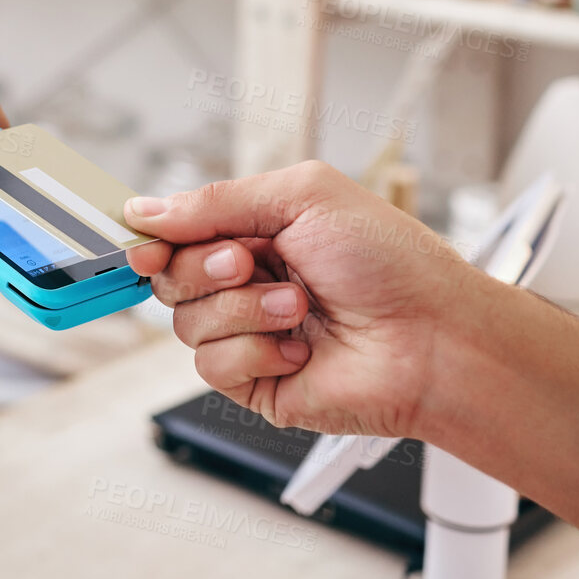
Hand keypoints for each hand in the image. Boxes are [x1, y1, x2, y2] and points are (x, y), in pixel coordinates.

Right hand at [121, 160, 478, 438]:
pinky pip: (211, 366)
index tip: (144, 242)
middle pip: (169, 277)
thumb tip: (146, 211)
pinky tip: (299, 348)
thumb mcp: (302, 196)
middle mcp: (248, 282)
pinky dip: (254, 351)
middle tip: (252, 263)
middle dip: (204, 267)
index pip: (176, 231)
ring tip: (298, 307)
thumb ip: (216, 200)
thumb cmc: (392, 263)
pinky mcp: (256, 382)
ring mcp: (250, 333)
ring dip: (242, 310)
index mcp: (256, 231)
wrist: (435, 339)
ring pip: (185, 323)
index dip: (153, 237)